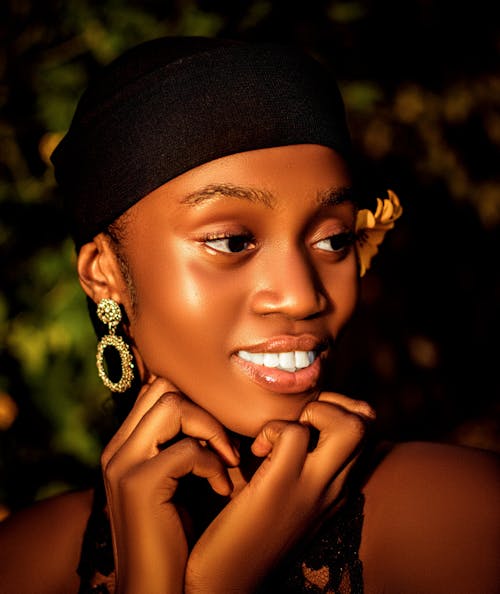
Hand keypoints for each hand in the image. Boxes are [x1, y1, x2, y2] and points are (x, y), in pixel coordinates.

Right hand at [100, 378, 239, 593]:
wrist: (156, 589)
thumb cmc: (175, 538)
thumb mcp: (175, 484)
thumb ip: (178, 447)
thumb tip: (209, 413)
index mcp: (123, 446)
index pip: (156, 389)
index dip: (194, 401)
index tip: (218, 433)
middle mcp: (117, 449)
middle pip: (163, 387)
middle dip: (204, 409)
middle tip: (224, 445)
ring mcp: (123, 464)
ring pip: (172, 405)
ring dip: (211, 430)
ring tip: (227, 461)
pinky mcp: (139, 484)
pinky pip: (187, 450)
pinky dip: (214, 466)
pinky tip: (222, 490)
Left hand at [186, 392, 373, 593]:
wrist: (228, 579)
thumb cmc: (246, 527)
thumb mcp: (284, 491)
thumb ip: (296, 460)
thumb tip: (288, 419)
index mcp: (337, 485)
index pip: (366, 429)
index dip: (338, 407)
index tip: (304, 418)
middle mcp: (335, 486)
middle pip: (368, 421)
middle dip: (333, 402)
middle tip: (297, 419)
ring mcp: (313, 487)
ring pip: (349, 425)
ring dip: (310, 413)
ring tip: (279, 434)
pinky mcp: (281, 486)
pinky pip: (293, 433)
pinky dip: (272, 428)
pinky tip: (255, 450)